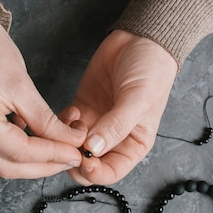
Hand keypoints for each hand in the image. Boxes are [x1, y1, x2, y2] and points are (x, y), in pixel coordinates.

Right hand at [0, 5, 85, 178]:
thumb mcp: (21, 84)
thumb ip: (46, 120)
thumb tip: (71, 143)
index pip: (18, 152)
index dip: (51, 155)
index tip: (76, 153)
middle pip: (8, 167)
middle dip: (44, 165)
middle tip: (71, 157)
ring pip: (0, 163)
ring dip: (32, 161)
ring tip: (59, 149)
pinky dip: (16, 150)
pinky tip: (35, 139)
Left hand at [64, 29, 177, 184]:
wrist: (141, 39)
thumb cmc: (151, 71)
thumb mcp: (138, 100)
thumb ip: (116, 126)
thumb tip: (94, 149)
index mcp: (133, 145)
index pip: (111, 173)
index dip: (95, 173)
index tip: (85, 161)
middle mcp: (113, 140)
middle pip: (87, 164)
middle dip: (75, 159)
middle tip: (69, 146)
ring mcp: (96, 124)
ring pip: (72, 147)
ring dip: (66, 141)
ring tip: (74, 122)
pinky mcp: (82, 108)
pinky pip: (64, 127)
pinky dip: (61, 124)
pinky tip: (71, 111)